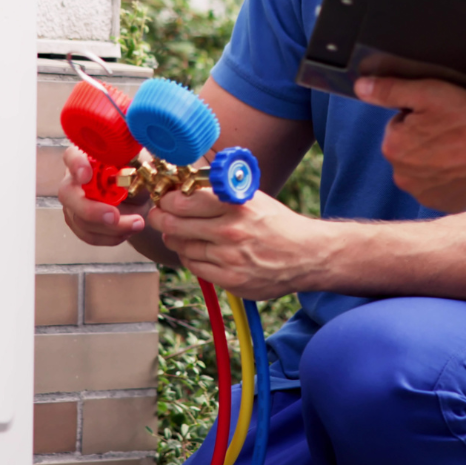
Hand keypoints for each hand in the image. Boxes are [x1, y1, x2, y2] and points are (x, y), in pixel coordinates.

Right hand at [58, 144, 147, 245]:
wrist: (141, 194)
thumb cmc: (137, 173)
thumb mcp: (141, 164)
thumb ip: (135, 163)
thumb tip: (133, 170)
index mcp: (87, 157)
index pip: (72, 155)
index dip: (76, 165)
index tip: (86, 175)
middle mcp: (74, 179)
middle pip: (68, 194)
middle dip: (90, 210)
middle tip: (114, 216)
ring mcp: (74, 203)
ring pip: (80, 220)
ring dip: (110, 228)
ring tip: (137, 223)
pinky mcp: (79, 223)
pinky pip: (89, 235)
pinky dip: (110, 237)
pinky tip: (128, 231)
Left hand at [148, 188, 320, 299]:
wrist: (306, 255)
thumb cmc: (277, 223)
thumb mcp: (253, 197)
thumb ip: (221, 191)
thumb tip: (186, 184)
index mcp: (236, 205)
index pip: (184, 201)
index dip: (167, 200)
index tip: (164, 198)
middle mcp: (231, 231)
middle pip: (176, 224)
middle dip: (161, 218)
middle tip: (158, 215)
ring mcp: (230, 258)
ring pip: (182, 247)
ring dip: (175, 239)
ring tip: (177, 233)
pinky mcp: (231, 280)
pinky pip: (195, 267)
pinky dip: (190, 257)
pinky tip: (195, 250)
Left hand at [352, 75, 465, 212]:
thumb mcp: (429, 91)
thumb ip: (389, 89)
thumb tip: (361, 87)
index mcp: (393, 148)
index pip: (400, 124)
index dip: (422, 116)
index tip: (443, 116)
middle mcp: (402, 177)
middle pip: (410, 148)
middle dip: (427, 138)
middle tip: (455, 129)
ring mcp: (425, 195)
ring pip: (425, 168)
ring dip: (438, 158)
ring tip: (463, 146)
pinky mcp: (446, 205)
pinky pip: (441, 186)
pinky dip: (451, 176)